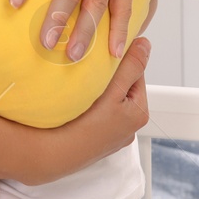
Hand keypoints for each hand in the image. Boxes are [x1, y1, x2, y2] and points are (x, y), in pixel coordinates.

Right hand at [44, 37, 151, 177]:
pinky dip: (88, 106)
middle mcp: (128, 128)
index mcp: (139, 114)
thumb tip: (146, 44)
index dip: (120, 62)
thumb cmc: (84, 124)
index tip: (104, 57)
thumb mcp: (114, 90)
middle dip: (109, 77)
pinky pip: (96, 115)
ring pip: (108, 101)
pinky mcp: (93, 140)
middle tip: (90, 72)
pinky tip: (76, 104)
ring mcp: (110, 136)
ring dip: (98, 91)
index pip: (136, 75)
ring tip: (82, 86)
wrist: (53, 154)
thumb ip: (131, 66)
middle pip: (122, 88)